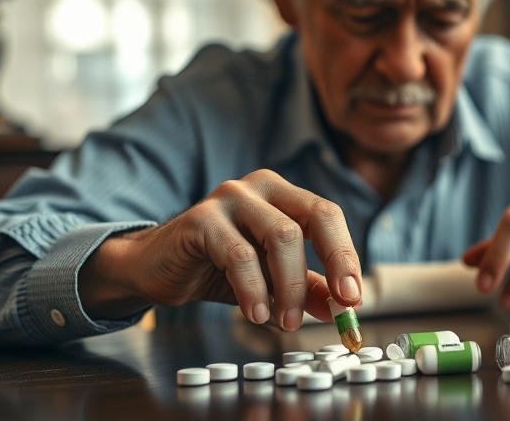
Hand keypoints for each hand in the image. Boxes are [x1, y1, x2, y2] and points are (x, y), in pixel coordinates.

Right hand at [78, 169, 361, 329]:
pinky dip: (254, 289)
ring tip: (286, 321)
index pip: (327, 217)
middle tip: (340, 305)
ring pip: (281, 236)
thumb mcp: (270, 280)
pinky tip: (257, 313)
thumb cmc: (216, 266)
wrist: (155, 267)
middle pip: (314, 216)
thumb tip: (342, 308)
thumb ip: (307, 288)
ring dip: (291, 286)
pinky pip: (239, 255)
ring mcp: (230, 198)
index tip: (354, 298)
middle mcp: (259, 188)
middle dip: (334, 262)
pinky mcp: (201, 220)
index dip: (346, 256)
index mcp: (282, 195)